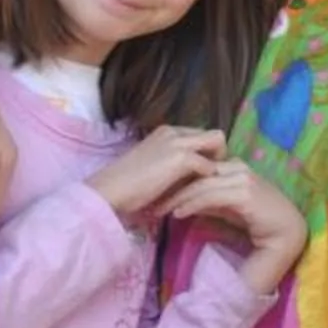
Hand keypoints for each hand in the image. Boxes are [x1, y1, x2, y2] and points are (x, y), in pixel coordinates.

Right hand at [92, 128, 226, 222]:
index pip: (200, 135)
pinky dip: (208, 181)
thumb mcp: (153, 168)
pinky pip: (209, 166)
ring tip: (211, 185)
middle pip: (214, 135)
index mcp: (165, 133)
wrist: (109, 191)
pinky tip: (201, 195)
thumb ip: (172, 167)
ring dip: (218, 164)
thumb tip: (192, 177)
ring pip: (217, 142)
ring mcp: (177, 142)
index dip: (207, 154)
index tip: (206, 174)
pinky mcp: (181, 158)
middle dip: (219, 156)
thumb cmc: (126, 187)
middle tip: (213, 180)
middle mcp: (173, 132)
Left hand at [167, 159, 309, 291]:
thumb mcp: (226, 209)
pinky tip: (177, 214)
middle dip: (172, 186)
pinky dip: (192, 204)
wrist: (286, 232)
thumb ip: (209, 201)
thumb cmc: (258, 222)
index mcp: (234, 167)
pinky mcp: (245, 192)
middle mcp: (238, 167)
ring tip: (159, 210)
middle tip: (150, 201)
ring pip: (201, 183)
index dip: (177, 179)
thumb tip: (184, 201)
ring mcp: (243, 177)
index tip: (156, 193)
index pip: (199, 167)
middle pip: (197, 172)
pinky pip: (211, 196)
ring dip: (177, 197)